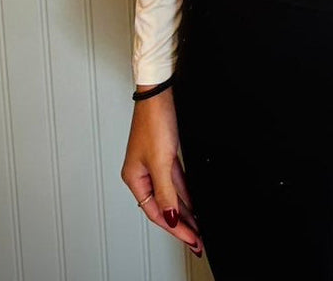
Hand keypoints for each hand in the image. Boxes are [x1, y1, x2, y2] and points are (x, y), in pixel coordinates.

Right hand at [120, 89, 202, 257]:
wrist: (159, 93)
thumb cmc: (152, 121)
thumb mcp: (160, 162)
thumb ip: (166, 193)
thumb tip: (171, 218)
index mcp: (134, 178)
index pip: (156, 212)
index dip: (174, 228)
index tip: (191, 239)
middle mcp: (142, 174)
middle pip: (163, 206)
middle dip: (180, 224)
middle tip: (196, 239)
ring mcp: (154, 164)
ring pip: (171, 195)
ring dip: (185, 210)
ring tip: (197, 227)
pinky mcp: (165, 154)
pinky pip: (176, 181)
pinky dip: (185, 193)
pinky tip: (194, 203)